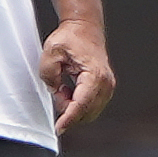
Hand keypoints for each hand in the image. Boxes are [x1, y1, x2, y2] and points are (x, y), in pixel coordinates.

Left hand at [39, 18, 115, 134]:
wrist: (84, 28)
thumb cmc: (70, 38)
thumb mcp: (51, 53)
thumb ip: (49, 75)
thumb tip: (56, 92)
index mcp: (94, 74)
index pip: (81, 104)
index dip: (69, 119)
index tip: (59, 128)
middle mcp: (105, 82)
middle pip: (86, 112)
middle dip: (68, 110)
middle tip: (57, 91)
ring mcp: (108, 86)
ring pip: (89, 112)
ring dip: (74, 107)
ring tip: (64, 87)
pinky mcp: (106, 88)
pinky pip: (92, 106)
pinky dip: (79, 104)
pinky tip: (70, 90)